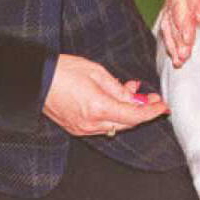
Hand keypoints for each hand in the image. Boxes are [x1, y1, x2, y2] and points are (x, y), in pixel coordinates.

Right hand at [43, 54, 167, 137]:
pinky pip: (102, 125)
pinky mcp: (76, 129)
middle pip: (127, 124)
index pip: (134, 116)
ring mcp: (82, 129)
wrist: (36, 79)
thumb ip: (119, 89)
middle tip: (151, 97)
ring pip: (115, 126)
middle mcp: (91, 123)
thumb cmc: (63, 70)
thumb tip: (137, 100)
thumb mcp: (96, 72)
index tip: (163, 107)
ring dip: (127, 112)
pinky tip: (114, 100)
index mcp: (98, 107)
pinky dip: (112, 115)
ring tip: (131, 92)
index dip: (152, 112)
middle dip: (142, 111)